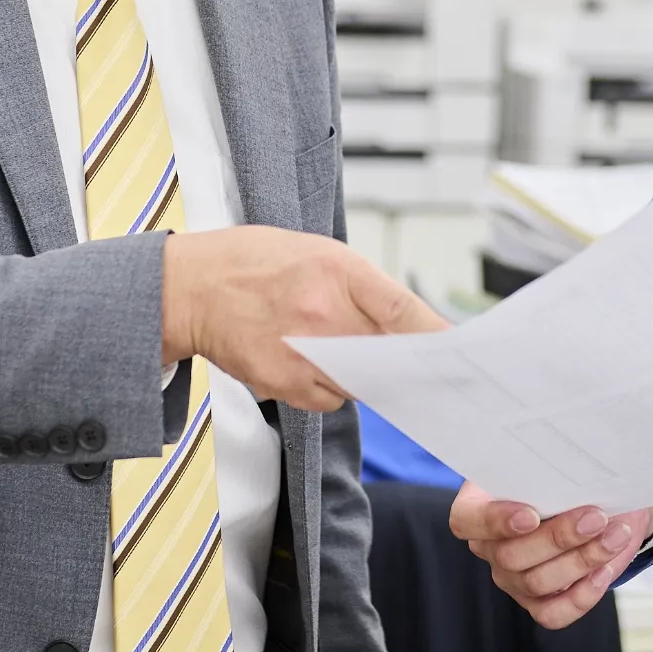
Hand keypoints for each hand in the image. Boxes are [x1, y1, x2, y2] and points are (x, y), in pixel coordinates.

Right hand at [162, 225, 448, 410]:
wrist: (192, 287)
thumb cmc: (256, 261)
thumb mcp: (318, 251)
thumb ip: (363, 287)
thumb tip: (408, 324)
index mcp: (336, 270)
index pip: (401, 310)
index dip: (435, 335)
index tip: (459, 351)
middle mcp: (322, 314)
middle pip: (386, 355)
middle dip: (401, 360)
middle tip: (414, 362)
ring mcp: (302, 354)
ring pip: (361, 382)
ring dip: (361, 372)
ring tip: (331, 343)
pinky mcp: (283, 384)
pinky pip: (330, 399)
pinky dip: (330, 387)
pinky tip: (308, 360)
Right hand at [449, 481, 652, 627]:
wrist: (601, 499)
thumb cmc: (572, 473)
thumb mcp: (560, 460)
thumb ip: (553, 465)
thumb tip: (571, 466)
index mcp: (480, 504)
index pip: (467, 520)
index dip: (494, 521)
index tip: (532, 515)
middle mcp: (490, 546)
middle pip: (511, 556)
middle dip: (559, 537)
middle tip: (596, 517)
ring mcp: (512, 579)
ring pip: (537, 583)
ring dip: (582, 560)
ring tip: (615, 535)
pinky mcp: (537, 603)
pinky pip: (553, 613)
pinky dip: (582, 595)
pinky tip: (604, 569)